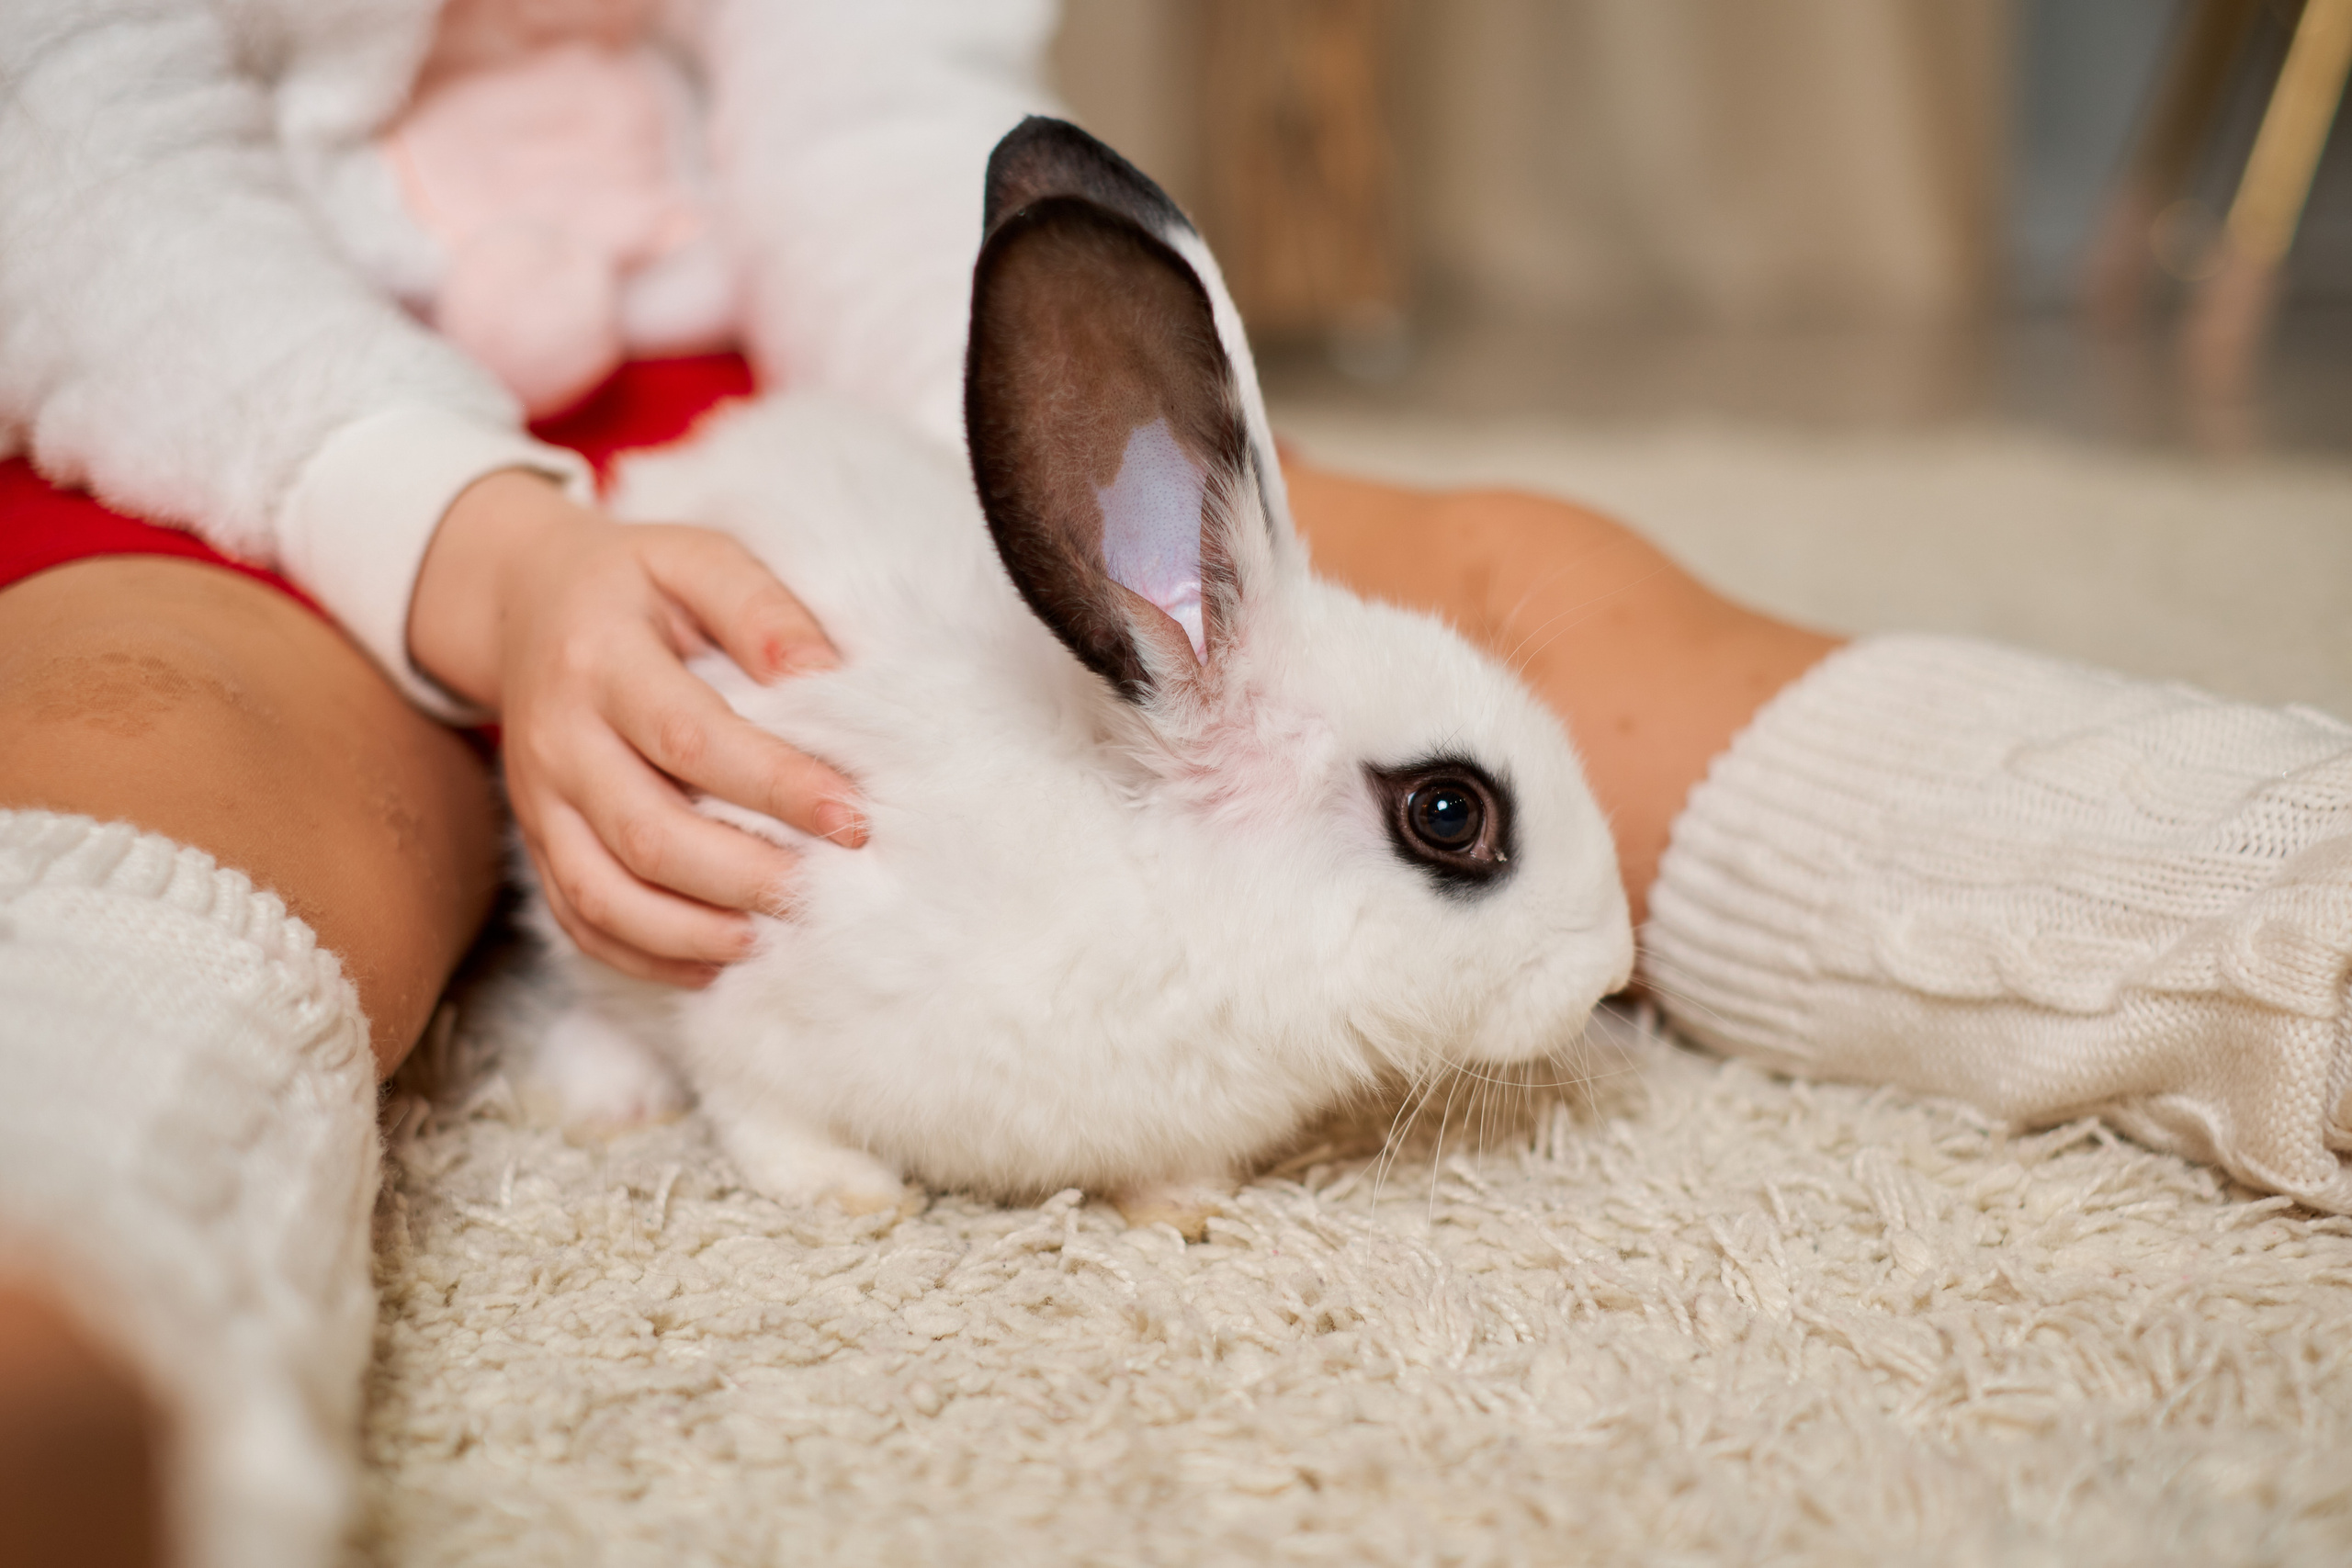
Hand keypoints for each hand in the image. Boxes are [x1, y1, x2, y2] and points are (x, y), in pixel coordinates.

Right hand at [408, 470, 863, 985]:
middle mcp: (558, 739)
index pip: (691, 738)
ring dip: (693, 932)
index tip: (851, 818)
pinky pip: (580, 918)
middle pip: (646, 833)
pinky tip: (715, 962)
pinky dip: (646, 955)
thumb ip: (762, 609)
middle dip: (744, 876)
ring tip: (771, 938)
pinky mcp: (538, 840)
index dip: (775, 786)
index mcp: (598, 659)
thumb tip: (828, 674)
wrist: (520, 602)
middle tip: (823, 890)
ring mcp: (539, 800)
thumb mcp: (697, 558)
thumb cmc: (634, 583)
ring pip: (604, 894)